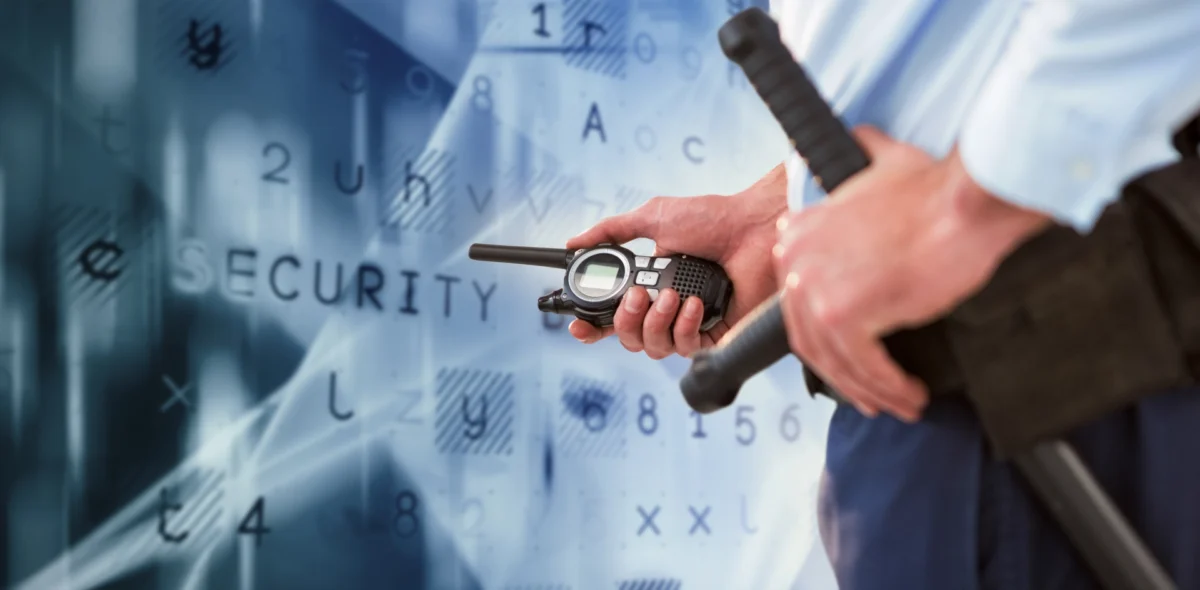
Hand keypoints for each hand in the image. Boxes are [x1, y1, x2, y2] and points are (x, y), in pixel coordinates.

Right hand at [567, 166, 787, 358]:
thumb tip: (574, 242)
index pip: (614, 315)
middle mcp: (668, 308)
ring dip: (655, 322)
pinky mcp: (716, 335)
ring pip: (653, 348)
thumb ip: (612, 231)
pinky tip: (695, 305)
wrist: (754, 227)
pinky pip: (686, 350)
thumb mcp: (653, 218)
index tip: (579, 326)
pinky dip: (684, 327)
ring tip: (672, 295)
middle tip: (638, 295)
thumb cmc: (712, 220)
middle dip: (625, 321)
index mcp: (651, 284)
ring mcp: (691, 323)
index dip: (593, 326)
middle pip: (629, 339)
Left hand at [773, 126, 1051, 421]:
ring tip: (900, 403)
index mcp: (798, 232)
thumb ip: (865, 156)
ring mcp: (815, 288)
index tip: (853, 359)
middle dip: (846, 375)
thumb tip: (864, 138)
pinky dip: (887, 388)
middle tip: (876, 394)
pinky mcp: (843, 314)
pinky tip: (910, 396)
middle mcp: (796, 260)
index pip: (800, 303)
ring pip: (836, 360)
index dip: (827, 339)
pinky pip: (863, 367)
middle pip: (811, 339)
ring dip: (871, 390)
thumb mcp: (883, 164)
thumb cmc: (936, 189)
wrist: (965, 201)